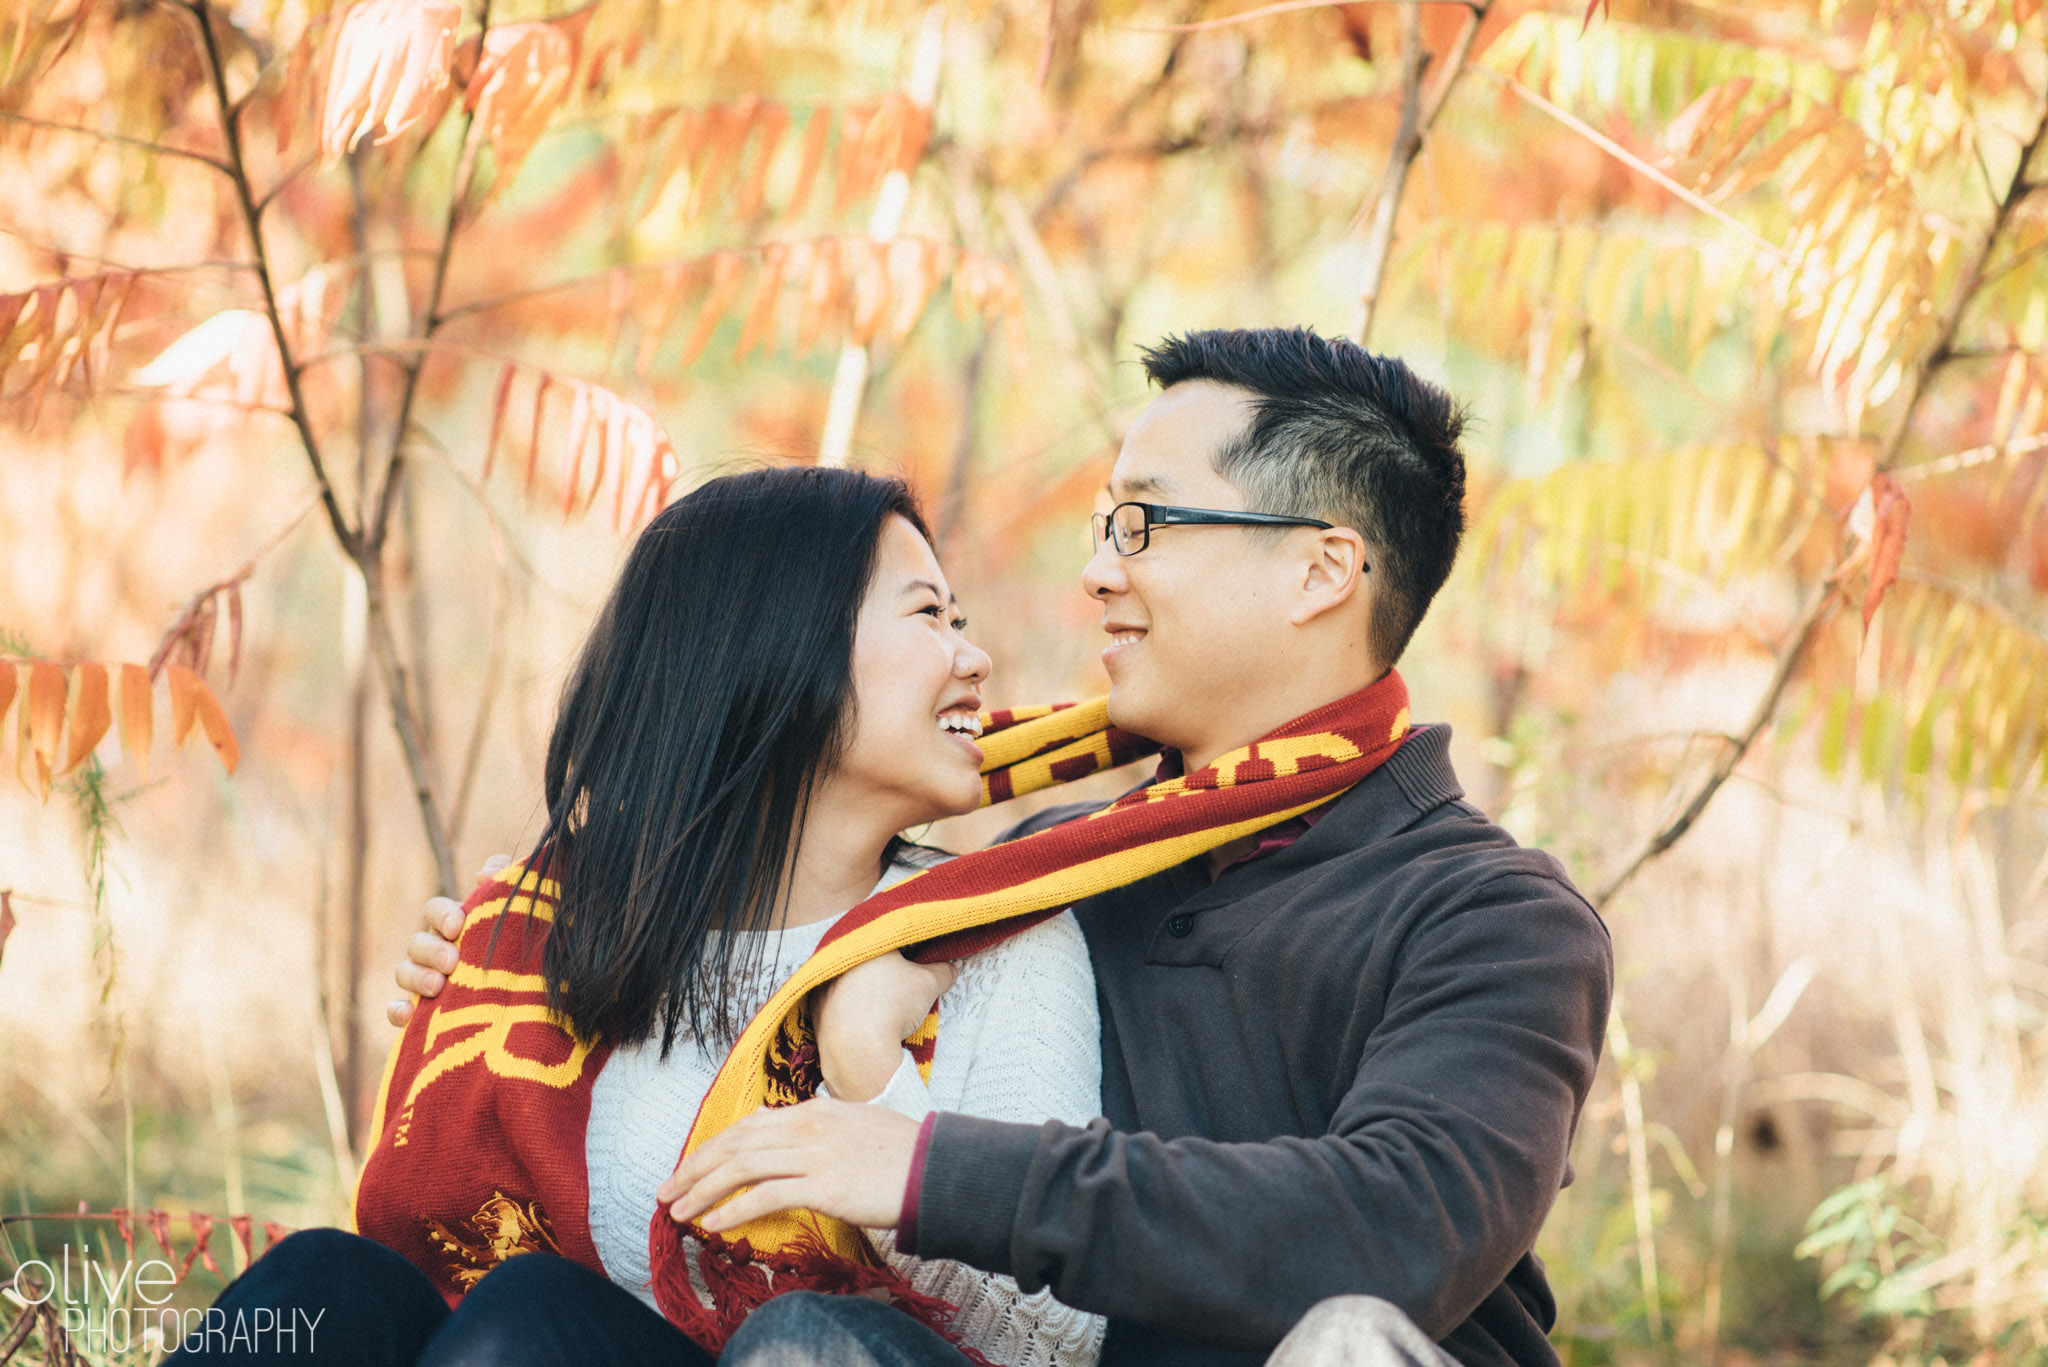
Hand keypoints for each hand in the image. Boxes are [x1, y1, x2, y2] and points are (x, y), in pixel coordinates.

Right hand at [386, 854, 511, 1025]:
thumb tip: (484, 874)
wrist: (532, 999)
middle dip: (431, 950)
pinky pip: (397, 1011)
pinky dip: (397, 1011)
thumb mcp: (519, 918)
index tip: (458, 926)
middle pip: (417, 942)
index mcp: (455, 925)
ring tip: (437, 987)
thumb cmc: (522, 950)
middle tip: (452, 962)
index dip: (442, 915)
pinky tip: (408, 1016)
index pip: (435, 910)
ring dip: (416, 977)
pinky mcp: (422, 1013)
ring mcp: (425, 981)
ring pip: (404, 972)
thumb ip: (503, 887)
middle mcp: (435, 950)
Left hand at [657, 1098, 919, 1232]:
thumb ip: (822, 1129)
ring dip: (703, 1190)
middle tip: (667, 1190)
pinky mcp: (824, 1185)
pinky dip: (733, 1209)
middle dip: (695, 1167)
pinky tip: (713, 1223)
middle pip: (736, 1143)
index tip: (691, 1168)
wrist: (937, 1168)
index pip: (750, 1125)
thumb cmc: (902, 1154)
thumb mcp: (857, 1127)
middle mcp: (808, 1125)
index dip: (714, 1147)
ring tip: (678, 1210)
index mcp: (815, 1110)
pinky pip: (766, 1195)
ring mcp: (815, 1154)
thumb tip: (790, 1135)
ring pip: (742, 1166)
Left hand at [814, 952, 956, 1101]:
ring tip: (881, 1005)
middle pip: (866, 959)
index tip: (913, 962)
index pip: (889, 939)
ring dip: (862, 989)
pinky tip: (862, 1021)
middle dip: (882, 970)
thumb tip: (950, 970)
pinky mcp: (814, 1008)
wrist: (858, 1048)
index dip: (904, 950)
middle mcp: (839, 957)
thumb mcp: (928, 984)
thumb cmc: (892, 1006)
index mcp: (867, 942)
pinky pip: (835, 1003)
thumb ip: (942, 971)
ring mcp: (823, 983)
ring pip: (848, 981)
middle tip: (899, 984)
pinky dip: (848, 1010)